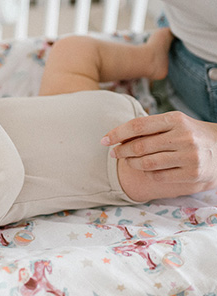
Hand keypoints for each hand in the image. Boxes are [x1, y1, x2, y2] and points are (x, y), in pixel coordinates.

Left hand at [102, 111, 216, 191]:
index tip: (103, 140)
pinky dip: (147, 173)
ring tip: (128, 161)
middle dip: (121, 151)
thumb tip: (116, 136)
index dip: (117, 133)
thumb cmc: (188, 134)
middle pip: (140, 146)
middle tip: (114, 153)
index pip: (138, 125)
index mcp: (175, 119)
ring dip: (131, 163)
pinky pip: (158, 176)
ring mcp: (189, 156)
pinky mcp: (192, 173)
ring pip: (147, 163)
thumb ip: (149, 127)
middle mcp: (183, 136)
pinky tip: (146, 169)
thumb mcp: (173, 123)